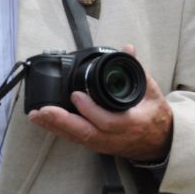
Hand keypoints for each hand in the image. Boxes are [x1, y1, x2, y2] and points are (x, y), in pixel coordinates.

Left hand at [27, 44, 172, 161]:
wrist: (158, 143)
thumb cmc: (154, 116)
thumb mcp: (152, 92)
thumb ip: (138, 70)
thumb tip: (128, 49)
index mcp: (131, 123)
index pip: (109, 121)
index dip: (91, 110)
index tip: (76, 95)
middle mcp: (114, 138)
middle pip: (86, 133)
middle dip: (62, 122)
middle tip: (43, 110)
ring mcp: (103, 143)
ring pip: (76, 138)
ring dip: (54, 126)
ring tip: (36, 115)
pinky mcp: (95, 145)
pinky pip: (74, 138)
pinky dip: (58, 129)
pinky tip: (43, 120)